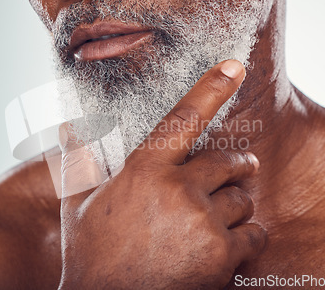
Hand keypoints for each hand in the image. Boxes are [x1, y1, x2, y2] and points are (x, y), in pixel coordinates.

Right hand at [58, 60, 266, 289]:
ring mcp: (203, 224)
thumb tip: (70, 127)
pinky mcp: (222, 256)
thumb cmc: (91, 253)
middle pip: (229, 162)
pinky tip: (223, 243)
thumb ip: (78, 160)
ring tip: (214, 217)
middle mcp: (178, 191)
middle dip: (236, 165)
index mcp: (144, 171)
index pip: (183, 118)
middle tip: (235, 170)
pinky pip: (254, 233)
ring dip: (233, 205)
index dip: (211, 88)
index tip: (235, 66)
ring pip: (242, 199)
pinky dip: (246, 236)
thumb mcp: (76, 204)